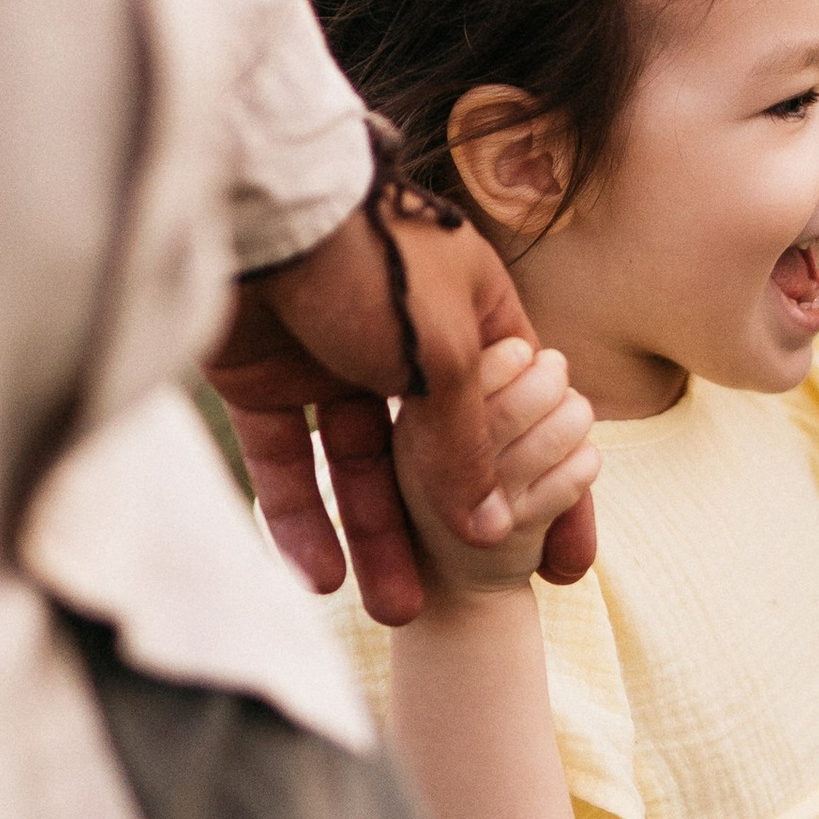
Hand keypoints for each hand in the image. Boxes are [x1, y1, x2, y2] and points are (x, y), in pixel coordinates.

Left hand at [206, 188, 595, 623]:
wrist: (256, 208)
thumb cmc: (374, 263)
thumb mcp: (448, 356)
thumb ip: (470, 443)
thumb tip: (490, 527)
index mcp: (470, 315)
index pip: (522, 418)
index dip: (546, 492)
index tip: (562, 564)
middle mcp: (402, 340)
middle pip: (434, 453)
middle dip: (444, 532)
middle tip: (459, 601)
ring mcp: (331, 359)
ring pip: (358, 467)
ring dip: (376, 538)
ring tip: (393, 611)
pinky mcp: (264, 377)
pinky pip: (287, 460)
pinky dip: (302, 518)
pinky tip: (321, 577)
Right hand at [393, 337, 598, 605]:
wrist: (448, 572)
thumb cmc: (455, 478)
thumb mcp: (447, 430)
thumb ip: (479, 388)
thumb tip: (541, 353)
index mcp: (415, 427)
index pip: (469, 373)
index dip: (512, 355)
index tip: (525, 354)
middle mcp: (439, 466)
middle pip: (517, 405)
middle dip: (551, 378)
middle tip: (557, 373)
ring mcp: (478, 504)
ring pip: (554, 437)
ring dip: (575, 416)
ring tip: (573, 414)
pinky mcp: (516, 534)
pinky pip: (573, 479)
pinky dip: (586, 459)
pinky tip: (576, 459)